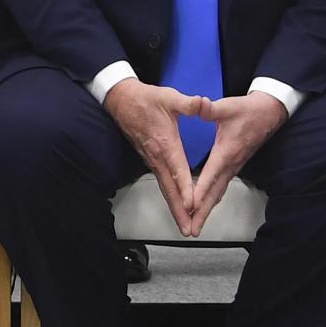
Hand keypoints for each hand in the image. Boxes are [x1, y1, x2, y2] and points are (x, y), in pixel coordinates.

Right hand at [101, 77, 197, 228]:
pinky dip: (170, 198)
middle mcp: (157, 156)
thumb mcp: (169, 97)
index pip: (177, 169)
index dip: (185, 187)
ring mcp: (152, 160)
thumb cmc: (146, 99)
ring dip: (175, 208)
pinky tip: (177, 206)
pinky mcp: (150, 160)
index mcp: (165, 142)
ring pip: (164, 189)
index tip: (192, 204)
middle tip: (189, 229)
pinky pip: (161, 183)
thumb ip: (188, 103)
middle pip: (169, 188)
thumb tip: (204, 103)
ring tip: (185, 225)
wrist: (121, 100)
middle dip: (179, 210)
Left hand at [181, 90, 289, 234]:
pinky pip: (221, 188)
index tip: (190, 206)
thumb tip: (198, 104)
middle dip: (202, 213)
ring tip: (195, 225)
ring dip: (207, 210)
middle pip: (215, 193)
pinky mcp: (235, 166)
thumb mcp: (227, 107)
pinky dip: (212, 200)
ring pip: (218, 193)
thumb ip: (210, 108)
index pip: (211, 175)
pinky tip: (205, 207)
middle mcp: (231, 164)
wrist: (269, 112)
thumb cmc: (248, 110)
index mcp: (227, 151)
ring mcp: (234, 167)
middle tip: (191, 230)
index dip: (200, 190)